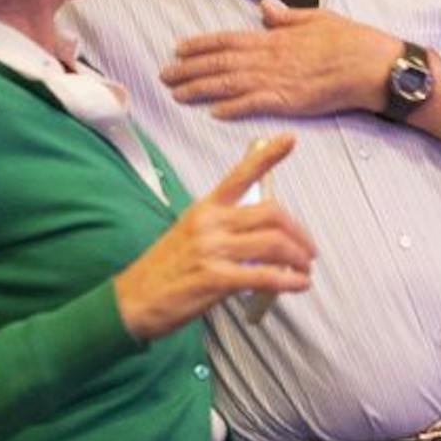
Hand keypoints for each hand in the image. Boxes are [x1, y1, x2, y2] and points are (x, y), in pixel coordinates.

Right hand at [113, 135, 315, 340]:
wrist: (133, 300)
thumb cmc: (165, 270)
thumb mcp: (191, 234)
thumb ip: (225, 228)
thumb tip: (263, 234)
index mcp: (205, 208)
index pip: (240, 175)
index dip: (268, 156)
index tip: (289, 139)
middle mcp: (210, 223)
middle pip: (271, 213)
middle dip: (299, 232)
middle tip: (308, 249)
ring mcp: (212, 249)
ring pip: (274, 244)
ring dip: (298, 258)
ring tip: (304, 269)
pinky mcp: (215, 278)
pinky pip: (264, 276)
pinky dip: (289, 281)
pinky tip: (298, 284)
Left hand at [161, 5, 401, 119]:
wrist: (373, 64)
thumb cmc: (351, 40)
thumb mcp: (317, 18)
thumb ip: (287, 17)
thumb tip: (266, 10)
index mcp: (276, 36)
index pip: (229, 39)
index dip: (200, 44)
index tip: (178, 48)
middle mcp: (271, 56)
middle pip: (220, 62)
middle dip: (189, 68)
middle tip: (164, 75)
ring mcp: (279, 79)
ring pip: (230, 83)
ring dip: (200, 88)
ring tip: (177, 93)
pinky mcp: (290, 100)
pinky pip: (255, 104)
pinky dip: (233, 107)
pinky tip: (213, 112)